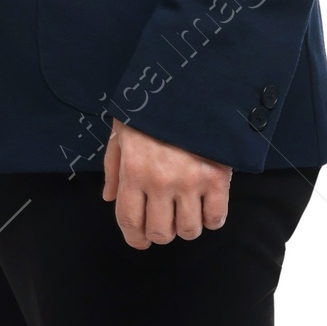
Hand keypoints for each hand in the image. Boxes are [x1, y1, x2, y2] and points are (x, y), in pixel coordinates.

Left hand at [102, 119, 230, 248]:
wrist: (190, 85)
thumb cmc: (150, 108)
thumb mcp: (121, 133)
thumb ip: (113, 169)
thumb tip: (110, 199)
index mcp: (133, 171)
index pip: (129, 221)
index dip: (134, 238)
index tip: (140, 241)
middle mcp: (159, 182)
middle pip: (159, 232)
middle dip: (160, 233)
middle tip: (165, 222)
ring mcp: (190, 182)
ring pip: (188, 230)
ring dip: (186, 228)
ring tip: (187, 214)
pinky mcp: (217, 178)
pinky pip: (216, 217)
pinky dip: (212, 220)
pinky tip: (208, 209)